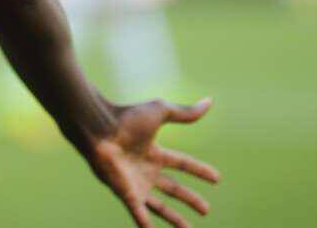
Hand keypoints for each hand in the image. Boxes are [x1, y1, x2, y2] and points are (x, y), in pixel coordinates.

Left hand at [88, 98, 221, 227]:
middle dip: (190, 199)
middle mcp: (145, 169)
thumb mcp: (160, 111)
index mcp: (153, 151)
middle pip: (173, 188)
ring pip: (158, 206)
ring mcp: (134, 183)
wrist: (99, 127)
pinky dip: (144, 223)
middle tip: (206, 210)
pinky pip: (138, 212)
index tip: (217, 179)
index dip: (199, 171)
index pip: (182, 163)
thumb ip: (184, 112)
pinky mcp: (125, 192)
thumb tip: (210, 101)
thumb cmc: (126, 117)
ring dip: (173, 219)